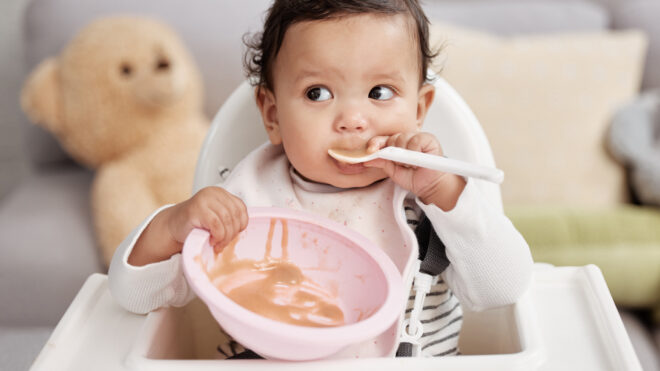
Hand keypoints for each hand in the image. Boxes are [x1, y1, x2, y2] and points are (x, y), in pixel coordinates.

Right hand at [129, 187, 247, 265]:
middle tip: (224, 242)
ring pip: (227, 220)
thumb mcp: (216, 217)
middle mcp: (213, 193)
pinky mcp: (197, 209)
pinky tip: (211, 240)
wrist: (172, 226)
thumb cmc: (195, 223)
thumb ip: (229, 217)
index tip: (233, 234)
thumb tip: (244, 229)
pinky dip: (217, 236)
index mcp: (221, 193)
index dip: (241, 224)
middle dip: (232, 233)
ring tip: (218, 243)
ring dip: (225, 237)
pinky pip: (216, 225)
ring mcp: (204, 199)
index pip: (241, 208)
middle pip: (235, 215)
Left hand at [364, 132, 465, 209]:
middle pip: (392, 138)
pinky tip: (418, 158)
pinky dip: (414, 150)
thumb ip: (382, 163)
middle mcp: (406, 140)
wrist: (430, 186)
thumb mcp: (394, 172)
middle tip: (400, 164)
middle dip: (393, 152)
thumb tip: (367, 159)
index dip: (376, 144)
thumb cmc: (414, 178)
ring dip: (404, 154)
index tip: (371, 150)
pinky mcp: (428, 138)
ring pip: (402, 138)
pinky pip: (415, 140)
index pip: (383, 140)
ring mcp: (417, 138)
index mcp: (397, 146)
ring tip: (411, 164)